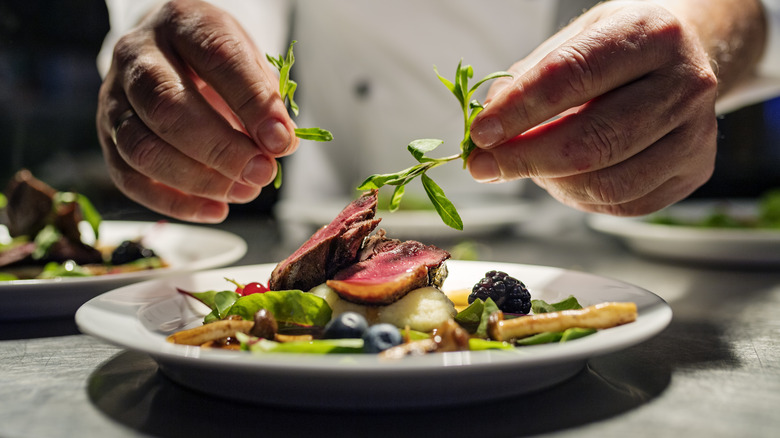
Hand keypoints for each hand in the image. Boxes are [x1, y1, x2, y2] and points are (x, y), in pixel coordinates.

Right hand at [96, 0, 297, 221]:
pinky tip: (216, 209)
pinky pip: (130, 178)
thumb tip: (279, 144)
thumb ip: (264, 97)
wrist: (168, 53)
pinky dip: (175, 203)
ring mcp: (113, 97)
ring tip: (245, 191)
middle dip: (220, 149)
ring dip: (198, 179)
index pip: (216, 57)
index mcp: (182, 23)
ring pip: (142, 148)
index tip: (281, 140)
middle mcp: (137, 56)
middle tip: (261, 172)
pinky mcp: (106, 137)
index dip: (251, 102)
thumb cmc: (214, 61)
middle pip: (167, 107)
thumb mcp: (247, 61)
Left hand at [468, 1, 720, 215]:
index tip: (480, 133)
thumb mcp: (574, 39)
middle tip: (482, 166)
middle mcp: (685, 82)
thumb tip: (486, 128)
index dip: (519, 111)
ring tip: (526, 166)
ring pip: (607, 183)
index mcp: (650, 33)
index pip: (571, 76)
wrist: (686, 56)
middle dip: (524, 159)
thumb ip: (528, 79)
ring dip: (550, 182)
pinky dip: (578, 198)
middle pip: (591, 141)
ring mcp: (696, 132)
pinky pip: (623, 204)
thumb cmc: (619, 49)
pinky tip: (562, 177)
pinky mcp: (695, 170)